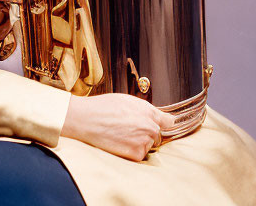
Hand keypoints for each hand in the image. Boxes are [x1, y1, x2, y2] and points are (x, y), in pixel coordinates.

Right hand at [60, 93, 174, 161]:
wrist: (86, 119)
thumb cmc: (103, 107)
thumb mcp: (127, 100)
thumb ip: (145, 110)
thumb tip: (158, 117)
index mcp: (149, 111)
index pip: (169, 121)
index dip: (164, 124)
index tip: (162, 126)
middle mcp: (150, 126)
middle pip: (157, 135)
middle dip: (147, 133)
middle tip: (128, 129)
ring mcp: (144, 141)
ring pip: (148, 146)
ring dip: (138, 143)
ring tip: (120, 134)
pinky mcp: (136, 154)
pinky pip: (140, 155)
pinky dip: (131, 152)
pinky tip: (118, 142)